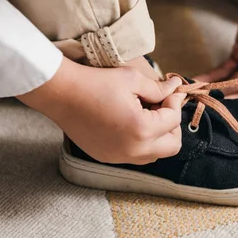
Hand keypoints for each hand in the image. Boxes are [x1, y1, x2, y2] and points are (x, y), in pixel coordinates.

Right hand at [17, 58, 185, 163]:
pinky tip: (132, 123)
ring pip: (154, 154)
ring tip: (148, 114)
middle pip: (171, 146)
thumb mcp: (132, 79)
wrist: (62, 93)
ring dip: (158, 136)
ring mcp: (118, 157)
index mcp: (141, 129)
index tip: (170, 91)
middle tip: (164, 107)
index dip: (174, 102)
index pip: (173, 120)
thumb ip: (159, 88)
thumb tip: (176, 87)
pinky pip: (135, 156)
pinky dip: (141, 143)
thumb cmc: (96, 82)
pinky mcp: (107, 157)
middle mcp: (133, 149)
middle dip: (173, 125)